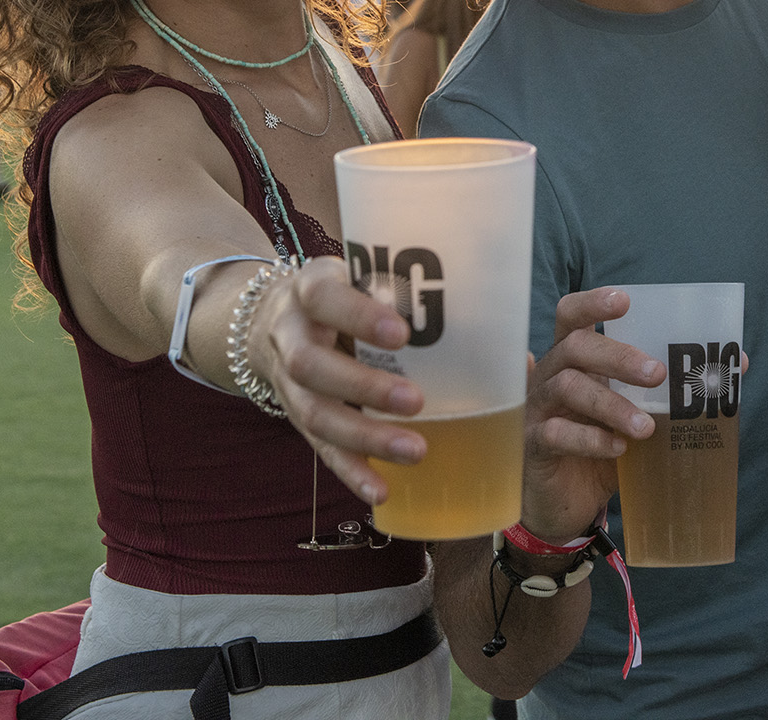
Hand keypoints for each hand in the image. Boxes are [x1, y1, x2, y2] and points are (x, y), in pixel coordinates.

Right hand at [254, 255, 428, 506]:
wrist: (270, 317)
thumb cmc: (343, 294)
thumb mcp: (360, 276)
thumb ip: (409, 295)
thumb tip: (497, 339)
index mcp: (310, 288)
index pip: (323, 296)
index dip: (358, 315)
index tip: (402, 333)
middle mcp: (289, 335)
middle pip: (311, 365)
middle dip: (363, 386)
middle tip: (416, 401)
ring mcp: (286, 381)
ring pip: (314, 413)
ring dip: (364, 436)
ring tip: (414, 450)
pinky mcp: (296, 417)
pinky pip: (319, 449)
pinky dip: (351, 472)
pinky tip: (382, 490)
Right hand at [521, 288, 664, 543]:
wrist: (567, 502)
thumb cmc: (604, 445)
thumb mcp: (639, 414)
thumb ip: (677, 389)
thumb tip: (739, 363)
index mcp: (575, 357)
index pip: (572, 315)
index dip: (593, 302)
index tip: (625, 301)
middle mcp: (552, 374)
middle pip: (575, 346)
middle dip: (618, 356)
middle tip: (658, 374)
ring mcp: (539, 408)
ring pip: (568, 387)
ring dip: (611, 404)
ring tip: (646, 427)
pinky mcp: (535, 445)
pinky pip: (556, 433)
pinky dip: (590, 439)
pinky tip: (618, 449)